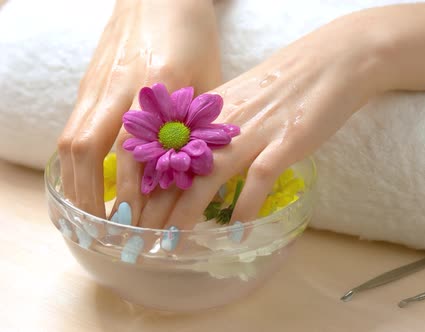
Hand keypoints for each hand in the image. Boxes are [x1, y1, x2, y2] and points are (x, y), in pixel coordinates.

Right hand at [58, 0, 220, 221]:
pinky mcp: (87, 82)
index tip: (141, 228)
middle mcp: (119, 85)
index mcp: (157, 85)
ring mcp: (97, 83)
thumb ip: (198, 123)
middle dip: (93, 198)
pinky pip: (73, 127)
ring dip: (77, 185)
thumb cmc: (193, 36)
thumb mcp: (208, 79)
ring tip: (90, 219)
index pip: (137, 153)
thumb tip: (195, 173)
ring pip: (72, 140)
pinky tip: (85, 183)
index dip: (135, 196)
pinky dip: (75, 162)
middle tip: (107, 235)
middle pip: (88, 150)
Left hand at [141, 13, 383, 229]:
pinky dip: (245, 208)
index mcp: (211, 110)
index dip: (146, 184)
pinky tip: (237, 232)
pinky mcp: (285, 142)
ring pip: (209, 177)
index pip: (165, 151)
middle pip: (179, 169)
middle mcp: (224, 122)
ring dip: (187, 213)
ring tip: (173, 244)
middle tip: (140, 238)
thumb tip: (199, 162)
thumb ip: (217, 128)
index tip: (132, 212)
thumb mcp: (241, 100)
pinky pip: (258, 180)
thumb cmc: (286, 83)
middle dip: (156, 208)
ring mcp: (255, 132)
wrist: (332, 61)